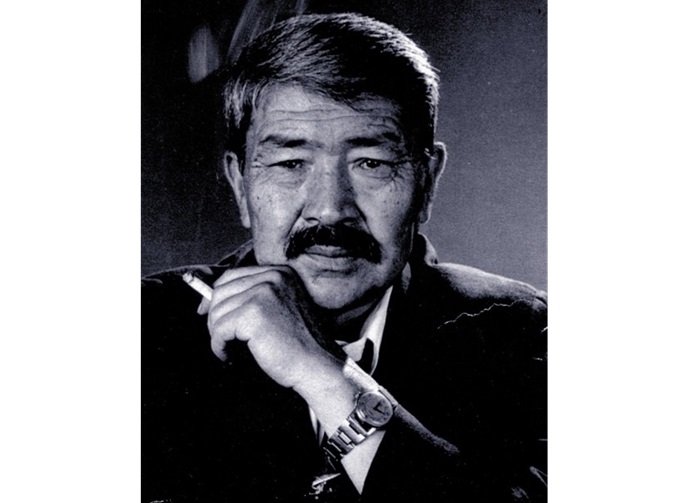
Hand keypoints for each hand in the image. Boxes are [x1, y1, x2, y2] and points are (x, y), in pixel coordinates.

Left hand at [201, 265, 344, 392]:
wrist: (318, 365)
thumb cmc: (298, 344)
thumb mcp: (279, 309)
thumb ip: (252, 298)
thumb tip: (205, 302)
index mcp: (280, 272)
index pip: (231, 276)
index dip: (215, 297)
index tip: (206, 314)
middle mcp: (272, 277)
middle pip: (220, 292)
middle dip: (215, 318)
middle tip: (224, 340)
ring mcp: (263, 293)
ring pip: (217, 313)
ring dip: (218, 336)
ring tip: (231, 351)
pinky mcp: (254, 314)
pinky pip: (219, 330)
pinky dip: (219, 347)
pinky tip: (231, 357)